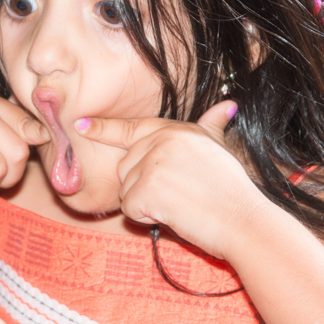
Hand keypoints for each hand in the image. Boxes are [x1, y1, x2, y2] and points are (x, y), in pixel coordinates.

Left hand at [75, 101, 263, 258]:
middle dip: (143, 186)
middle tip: (178, 193)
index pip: (130, 127)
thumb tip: (227, 104)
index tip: (80, 125)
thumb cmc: (231, 189)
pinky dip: (147, 218)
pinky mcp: (146, 190)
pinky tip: (172, 215)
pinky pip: (129, 209)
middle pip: (125, 167)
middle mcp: (159, 142)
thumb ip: (212, 127)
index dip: (103, 129)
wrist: (243, 219)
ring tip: (179, 203)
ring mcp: (151, 165)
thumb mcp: (219, 149)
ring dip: (145, 204)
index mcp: (174, 130)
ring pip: (125, 190)